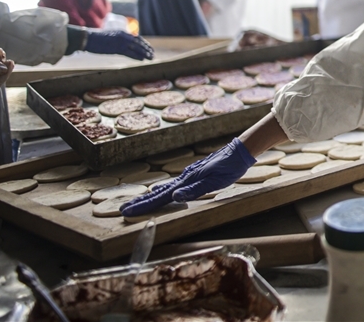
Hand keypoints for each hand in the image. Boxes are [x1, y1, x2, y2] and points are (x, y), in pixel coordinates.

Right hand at [84, 31, 153, 59]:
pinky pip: (130, 53)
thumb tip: (124, 45)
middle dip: (147, 49)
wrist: (89, 38)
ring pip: (136, 48)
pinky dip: (137, 56)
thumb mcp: (111, 37)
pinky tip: (142, 60)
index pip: (137, 38)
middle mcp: (124, 36)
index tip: (150, 48)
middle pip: (139, 43)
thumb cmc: (97, 39)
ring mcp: (121, 42)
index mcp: (122, 33)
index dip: (144, 43)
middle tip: (153, 54)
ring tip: (150, 58)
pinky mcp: (117, 48)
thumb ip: (119, 39)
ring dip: (144, 53)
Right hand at [120, 138, 254, 216]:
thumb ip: (195, 190)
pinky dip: (163, 191)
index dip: (144, 205)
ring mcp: (189, 175)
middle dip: (142, 202)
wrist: (238, 151)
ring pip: (165, 188)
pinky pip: (174, 185)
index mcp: (187, 181)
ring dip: (151, 197)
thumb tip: (175, 197)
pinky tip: (163, 191)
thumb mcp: (215, 182)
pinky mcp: (194, 174)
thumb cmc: (229, 168)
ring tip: (139, 202)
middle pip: (159, 193)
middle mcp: (185, 178)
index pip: (161, 197)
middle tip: (125, 209)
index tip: (127, 212)